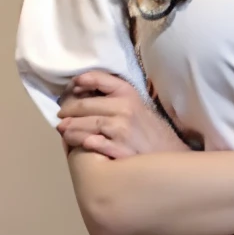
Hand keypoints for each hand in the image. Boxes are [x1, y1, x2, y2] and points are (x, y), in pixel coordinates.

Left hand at [58, 70, 194, 158]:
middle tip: (61, 116)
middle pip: (85, 105)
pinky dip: (84, 143)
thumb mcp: (138, 106)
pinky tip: (80, 144)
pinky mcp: (121, 150)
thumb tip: (83, 92)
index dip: (80, 82)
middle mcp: (124, 109)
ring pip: (86, 125)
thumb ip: (115, 97)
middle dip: (68, 111)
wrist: (172, 155)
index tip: (71, 87)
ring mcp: (122, 130)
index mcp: (128, 94)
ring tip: (64, 131)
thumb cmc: (151, 131)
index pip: (98, 79)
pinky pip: (95, 144)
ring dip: (70, 129)